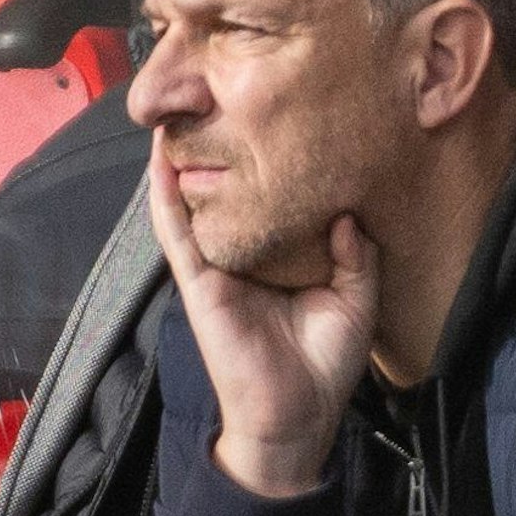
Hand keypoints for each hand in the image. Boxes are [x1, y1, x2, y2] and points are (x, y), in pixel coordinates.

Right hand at [147, 132, 380, 496]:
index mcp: (278, 260)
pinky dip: (165, 195)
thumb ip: (354, 256)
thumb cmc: (322, 369)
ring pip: (192, 202)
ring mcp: (215, 268)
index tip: (278, 118)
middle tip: (218, 94)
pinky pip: (177, 232)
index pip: (268, 201)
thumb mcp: (355, 302)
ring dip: (182, 159)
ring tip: (180, 109)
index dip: (267, 163)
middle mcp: (242, 257)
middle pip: (225, 192)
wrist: (296, 420)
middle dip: (217, 147)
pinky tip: (160, 159)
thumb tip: (346, 213)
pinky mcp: (199, 283)